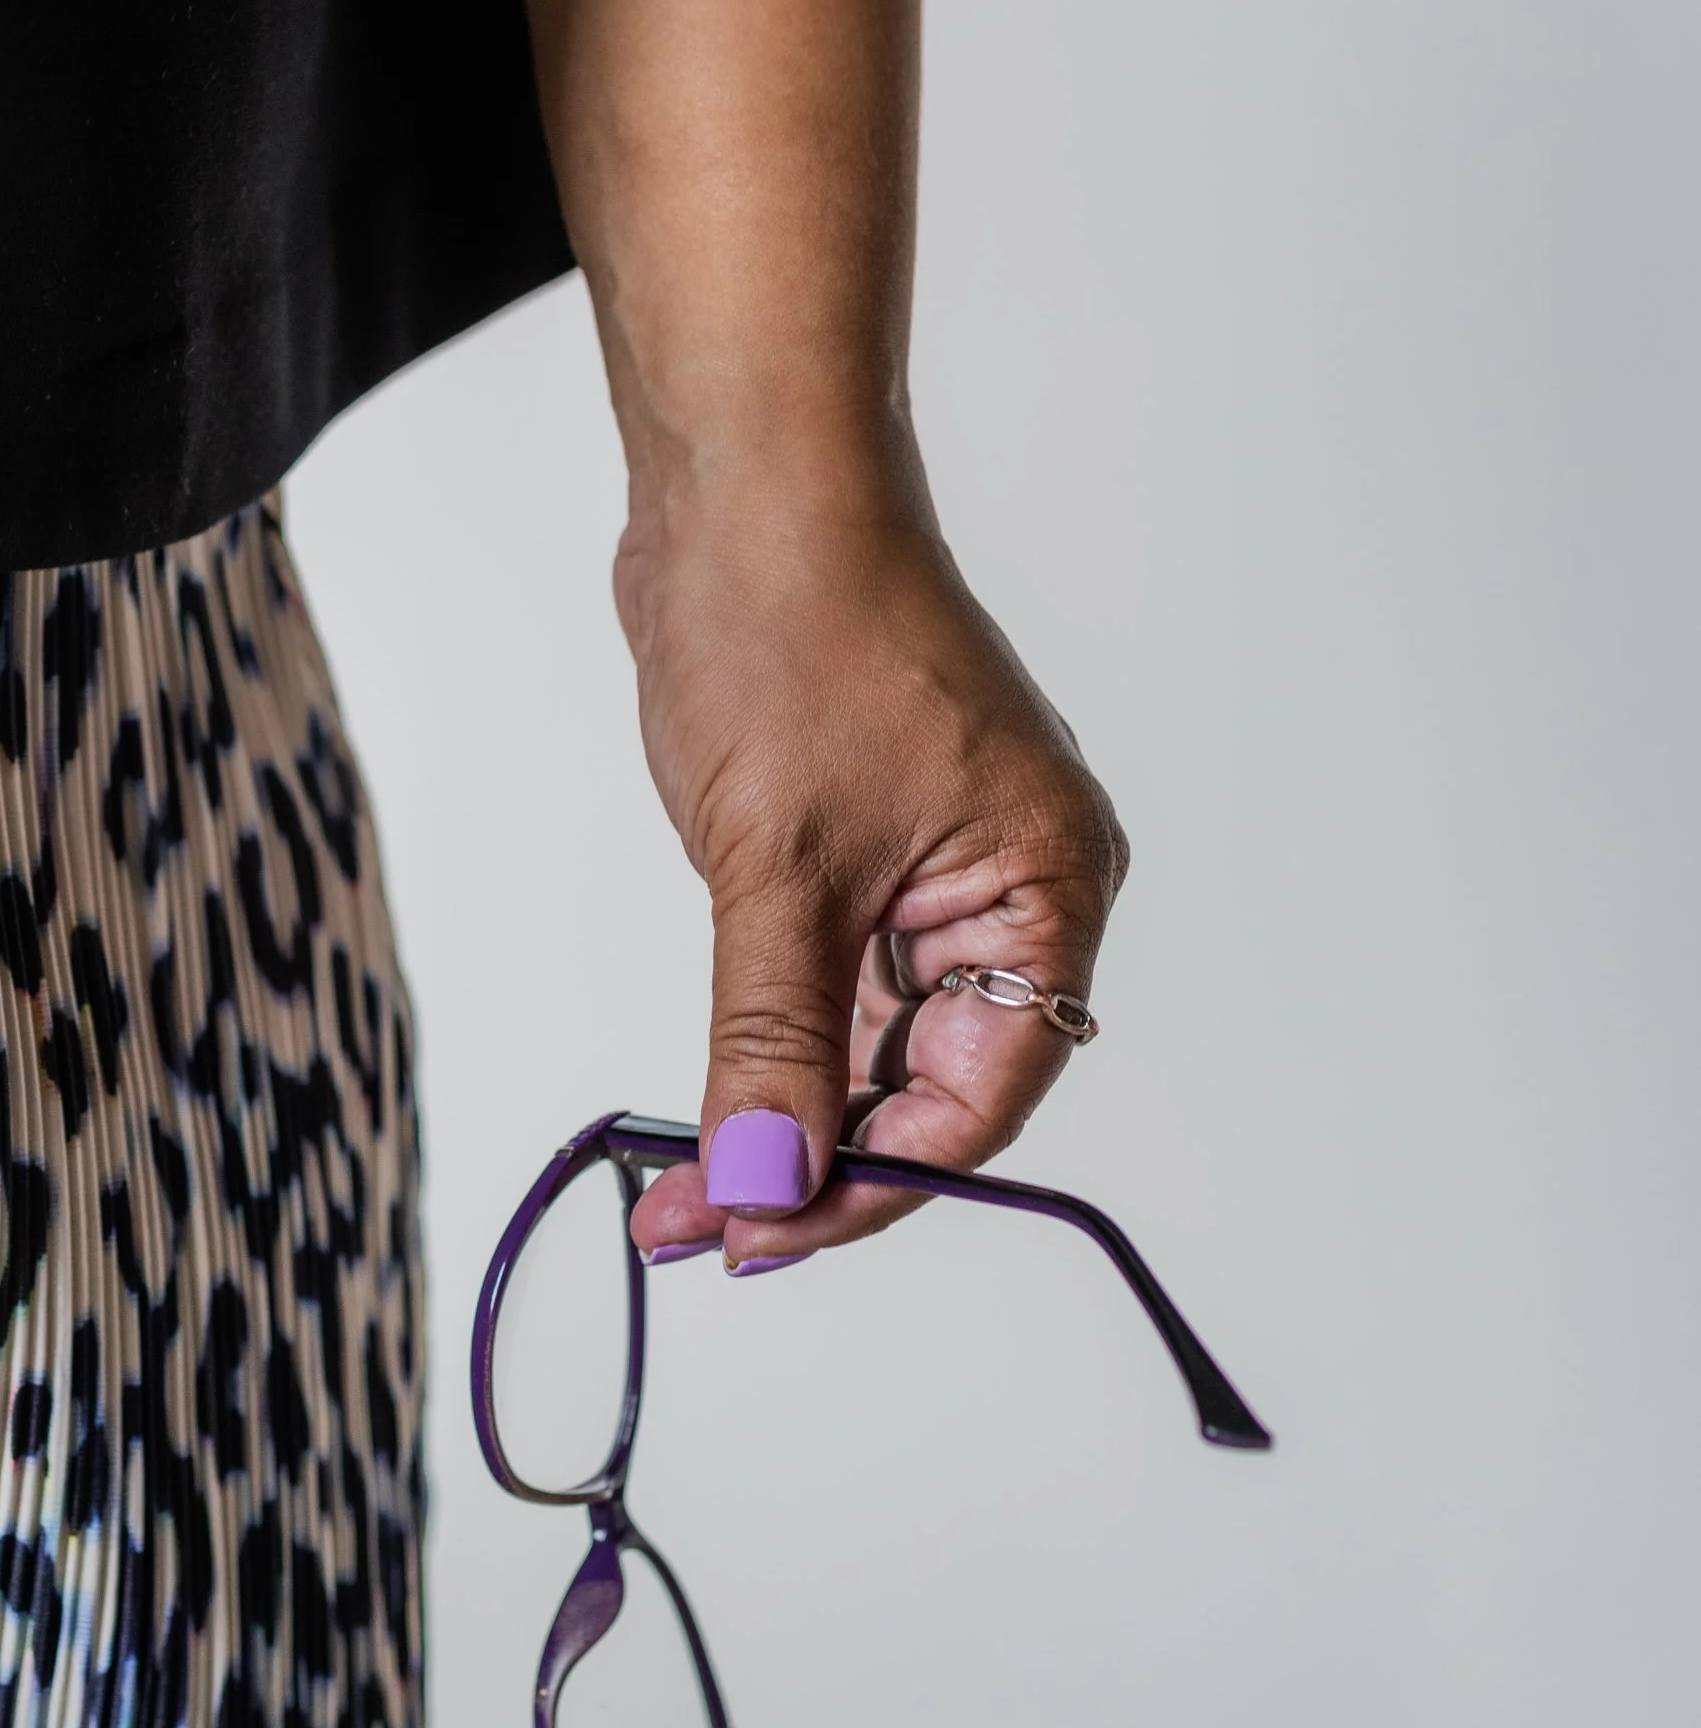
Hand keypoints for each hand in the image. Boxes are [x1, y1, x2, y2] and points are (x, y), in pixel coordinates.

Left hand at [617, 461, 1126, 1272]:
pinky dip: (770, 1049)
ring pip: (869, 1047)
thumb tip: (760, 1186)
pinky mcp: (863, 854)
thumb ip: (771, 1042)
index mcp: (1046, 887)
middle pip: (928, 1085)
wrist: (740, 490)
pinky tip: (707, 1111)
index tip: (762, 1238)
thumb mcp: (779, 866)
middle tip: (701, 1232)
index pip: (978, 1094)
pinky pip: (828, 988)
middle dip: (815, 1164)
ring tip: (682, 1196)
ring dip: (781, 1119)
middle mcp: (1010, 890)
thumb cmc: (795, 628)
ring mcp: (935, 873)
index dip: (872, 1183)